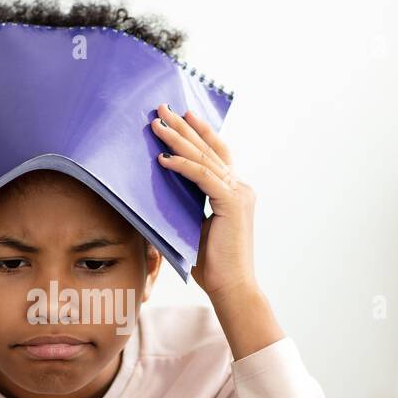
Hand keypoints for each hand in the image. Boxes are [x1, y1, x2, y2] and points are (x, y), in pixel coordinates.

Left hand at [152, 104, 281, 358]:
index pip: (216, 155)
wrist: (232, 288)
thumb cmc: (212, 266)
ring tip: (157, 125)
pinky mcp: (232, 204)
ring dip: (178, 140)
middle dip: (184, 127)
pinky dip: (183, 166)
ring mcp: (239, 194)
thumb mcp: (194, 229)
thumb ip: (186, 210)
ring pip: (205, 159)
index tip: (180, 116)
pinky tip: (163, 158)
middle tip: (162, 108)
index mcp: (234, 193)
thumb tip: (159, 199)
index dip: (198, 134)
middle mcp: (240, 188)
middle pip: (210, 149)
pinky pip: (203, 177)